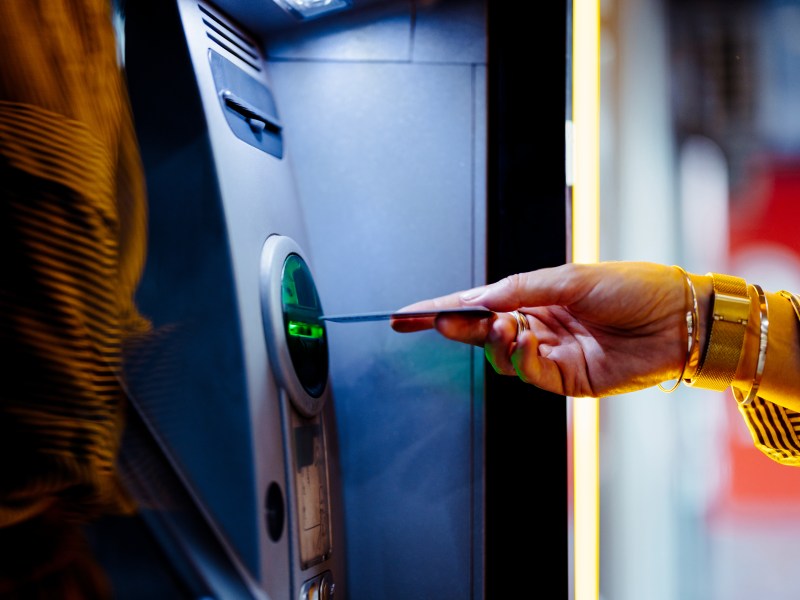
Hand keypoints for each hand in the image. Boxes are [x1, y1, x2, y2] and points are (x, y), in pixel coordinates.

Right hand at [391, 261, 689, 397]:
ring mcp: (550, 354)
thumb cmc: (634, 287)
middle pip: (482, 331)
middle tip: (437, 322)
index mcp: (537, 296)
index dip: (442, 309)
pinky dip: (519, 357)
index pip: (479, 304)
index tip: (406, 315)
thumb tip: (478, 299)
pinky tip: (523, 339)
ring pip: (501, 355)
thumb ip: (520, 290)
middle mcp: (539, 325)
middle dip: (456, 327)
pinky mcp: (566, 380)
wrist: (681, 320)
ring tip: (499, 325)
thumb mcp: (571, 277)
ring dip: (493, 341)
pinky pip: (529, 372)